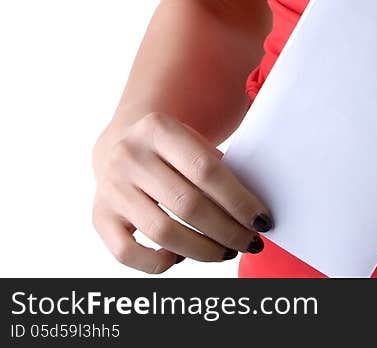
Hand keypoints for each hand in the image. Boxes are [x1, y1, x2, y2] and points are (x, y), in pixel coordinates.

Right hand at [91, 113, 273, 273]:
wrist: (121, 146)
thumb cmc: (172, 150)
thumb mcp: (192, 140)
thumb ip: (217, 167)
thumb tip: (252, 212)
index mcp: (158, 127)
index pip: (206, 169)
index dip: (238, 200)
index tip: (261, 220)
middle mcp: (129, 155)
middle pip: (187, 204)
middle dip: (226, 230)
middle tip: (249, 242)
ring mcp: (111, 187)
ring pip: (162, 232)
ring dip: (201, 250)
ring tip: (225, 252)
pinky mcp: (100, 217)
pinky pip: (127, 253)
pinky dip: (157, 263)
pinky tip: (179, 257)